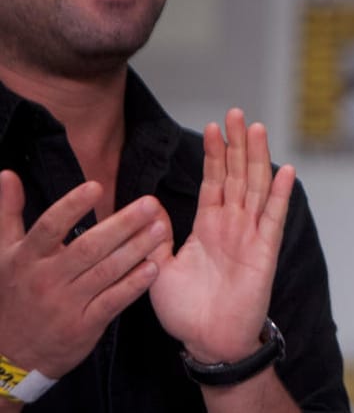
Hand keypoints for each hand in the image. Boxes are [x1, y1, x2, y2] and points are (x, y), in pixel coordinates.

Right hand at [0, 171, 167, 378]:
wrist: (8, 355)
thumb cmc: (13, 295)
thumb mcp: (4, 254)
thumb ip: (9, 213)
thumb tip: (8, 174)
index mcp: (27, 259)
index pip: (49, 228)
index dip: (72, 207)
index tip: (97, 187)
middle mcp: (46, 279)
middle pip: (88, 248)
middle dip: (122, 224)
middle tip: (150, 204)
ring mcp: (66, 304)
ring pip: (106, 272)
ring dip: (136, 249)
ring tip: (161, 229)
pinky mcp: (84, 326)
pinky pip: (113, 302)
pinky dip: (134, 285)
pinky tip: (154, 267)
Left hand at [148, 109, 294, 362]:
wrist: (208, 341)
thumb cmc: (185, 311)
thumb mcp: (159, 269)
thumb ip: (157, 237)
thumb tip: (150, 206)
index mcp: (209, 226)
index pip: (214, 181)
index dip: (215, 154)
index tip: (214, 126)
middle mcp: (232, 224)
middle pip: (237, 174)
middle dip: (237, 144)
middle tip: (236, 113)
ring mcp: (250, 235)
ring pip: (255, 187)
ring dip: (257, 157)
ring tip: (256, 128)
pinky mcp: (264, 250)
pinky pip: (273, 217)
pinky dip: (280, 194)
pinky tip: (285, 170)